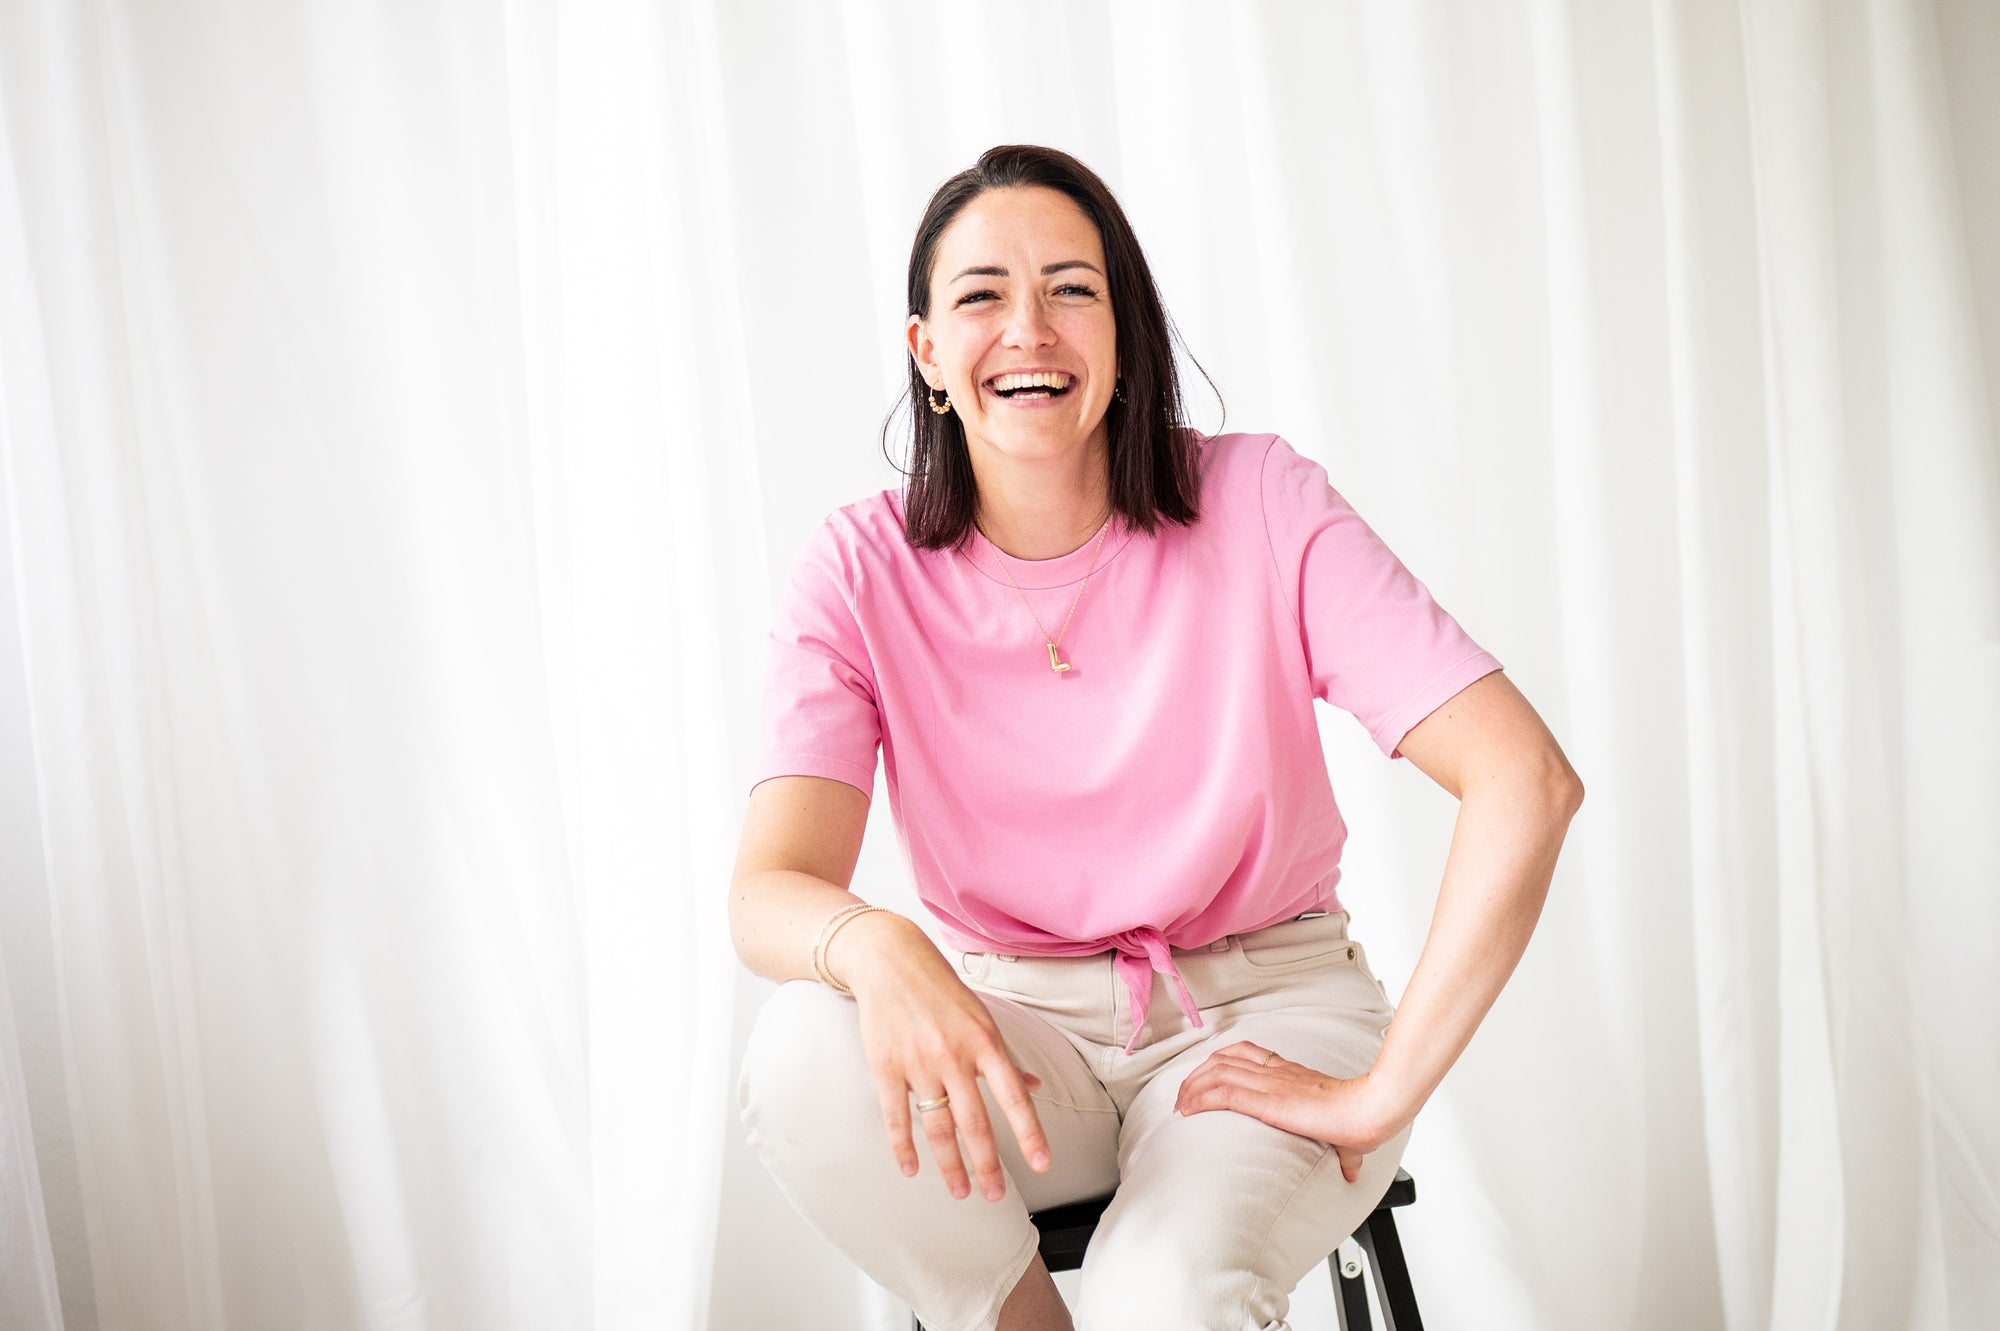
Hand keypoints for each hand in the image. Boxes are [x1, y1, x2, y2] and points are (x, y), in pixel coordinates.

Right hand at [837, 916, 1052, 1202]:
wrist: (889, 960)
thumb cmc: (941, 990)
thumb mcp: (981, 1017)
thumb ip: (1004, 1058)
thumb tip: (1034, 1087)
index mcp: (985, 1042)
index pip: (1014, 1097)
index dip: (1030, 1133)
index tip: (1042, 1164)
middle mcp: (954, 1055)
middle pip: (975, 1123)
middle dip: (987, 1165)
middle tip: (995, 1196)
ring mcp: (919, 1063)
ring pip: (938, 1127)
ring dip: (950, 1165)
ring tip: (960, 1191)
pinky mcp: (886, 1067)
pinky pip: (896, 1117)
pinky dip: (903, 1147)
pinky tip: (911, 1169)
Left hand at [1173, 1040, 1404, 1183]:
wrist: (1368, 1111)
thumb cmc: (1362, 1120)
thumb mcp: (1346, 1133)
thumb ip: (1344, 1152)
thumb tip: (1351, 1172)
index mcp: (1291, 1073)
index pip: (1246, 1053)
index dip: (1219, 1061)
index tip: (1205, 1077)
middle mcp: (1276, 1072)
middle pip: (1222, 1060)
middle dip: (1196, 1075)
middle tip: (1183, 1096)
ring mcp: (1270, 1083)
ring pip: (1217, 1072)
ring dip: (1191, 1087)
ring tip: (1179, 1105)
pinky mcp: (1267, 1100)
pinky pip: (1223, 1093)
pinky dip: (1200, 1099)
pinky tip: (1188, 1110)